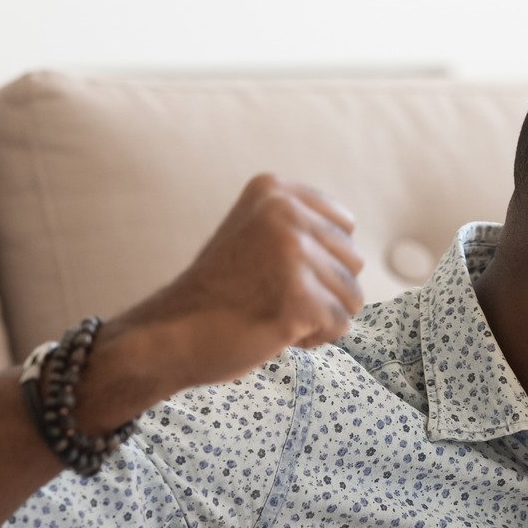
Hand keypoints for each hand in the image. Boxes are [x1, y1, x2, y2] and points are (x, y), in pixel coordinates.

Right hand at [118, 174, 364, 392]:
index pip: (345, 226)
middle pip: (354, 261)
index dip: (321, 259)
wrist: (170, 334)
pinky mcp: (299, 295)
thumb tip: (357, 252)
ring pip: (352, 296)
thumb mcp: (258, 235)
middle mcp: (284, 212)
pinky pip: (339, 324)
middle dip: (324, 289)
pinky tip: (275, 329)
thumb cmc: (220, 292)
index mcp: (274, 190)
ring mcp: (292, 253)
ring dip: (320, 315)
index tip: (275, 268)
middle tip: (272, 295)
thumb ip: (303, 229)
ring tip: (273, 310)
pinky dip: (313, 337)